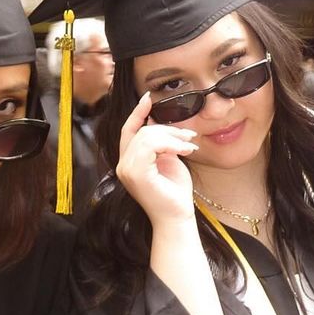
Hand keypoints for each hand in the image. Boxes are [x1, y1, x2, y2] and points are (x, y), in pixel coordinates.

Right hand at [115, 93, 198, 228]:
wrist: (177, 217)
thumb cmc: (174, 192)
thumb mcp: (168, 159)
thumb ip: (160, 143)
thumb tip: (157, 120)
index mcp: (129, 161)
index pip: (128, 130)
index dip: (137, 112)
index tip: (148, 97)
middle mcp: (123, 165)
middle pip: (141, 130)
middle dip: (168, 129)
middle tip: (189, 136)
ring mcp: (126, 170)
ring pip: (147, 135)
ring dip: (172, 137)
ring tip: (189, 146)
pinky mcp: (135, 173)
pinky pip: (150, 144)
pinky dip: (170, 144)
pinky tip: (184, 151)